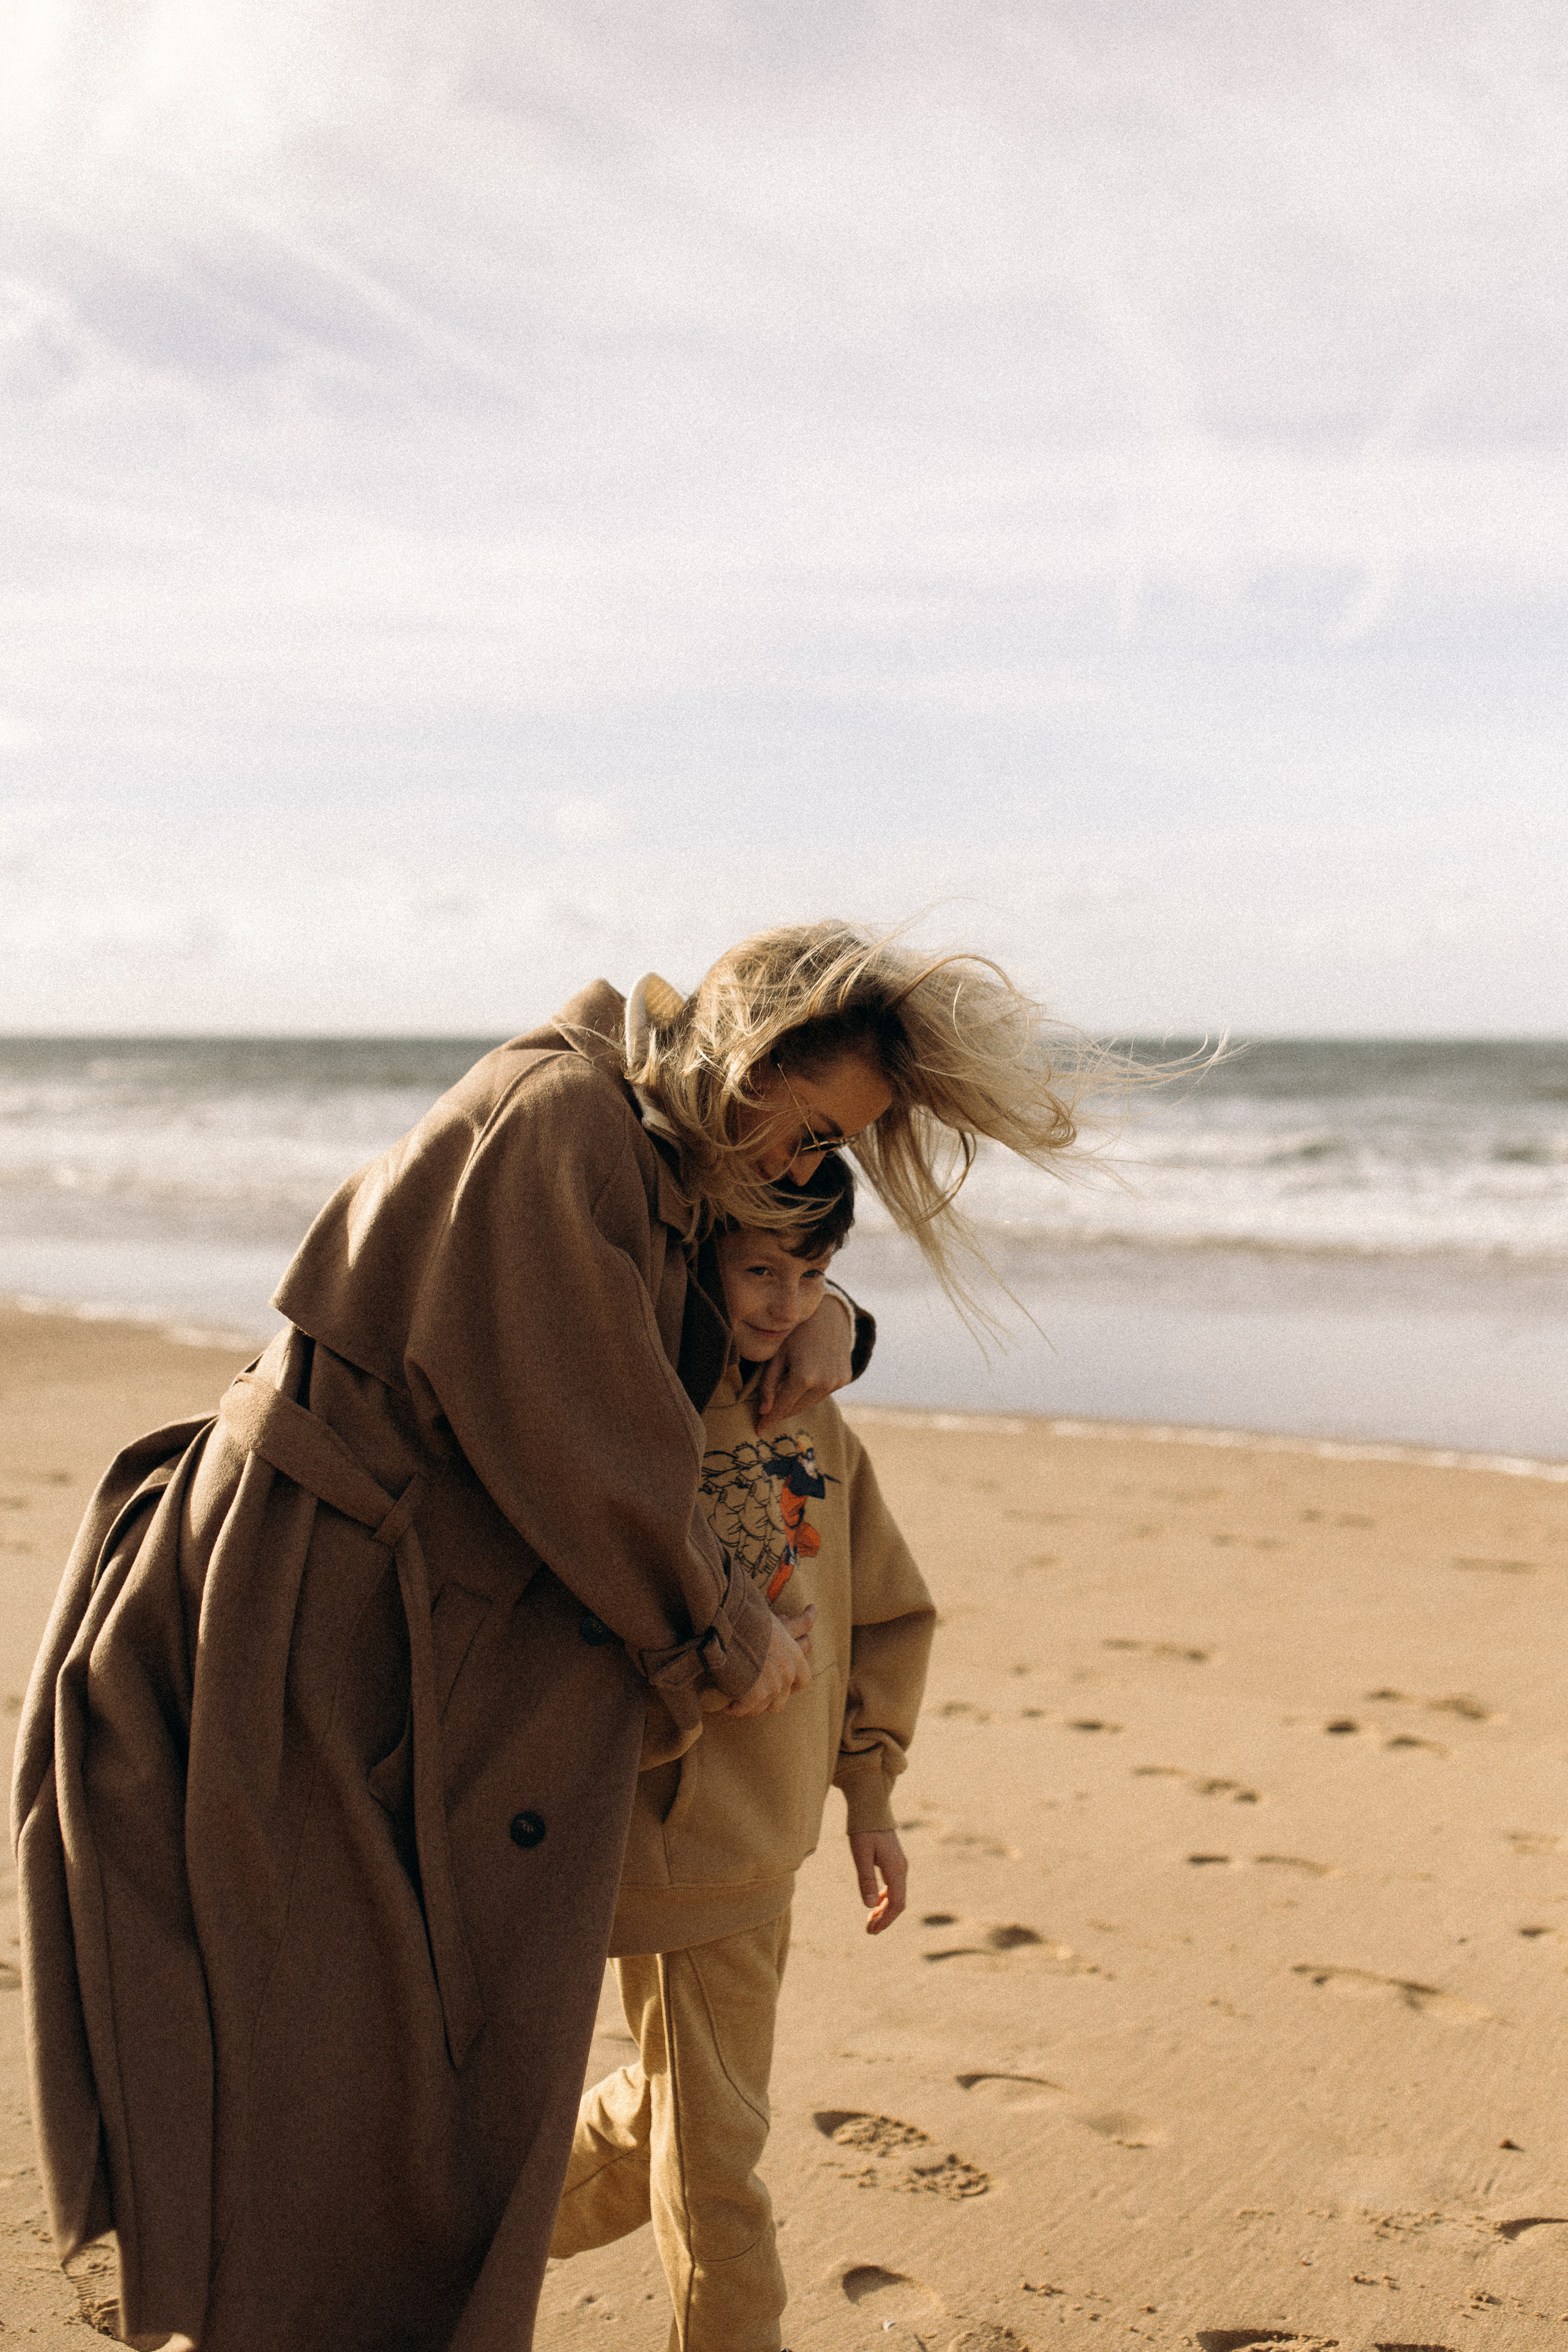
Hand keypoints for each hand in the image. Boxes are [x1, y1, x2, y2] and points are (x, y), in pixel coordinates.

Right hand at [721, 1606, 814, 1717]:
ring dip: (750, 1705)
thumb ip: (787, 1626)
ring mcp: (774, 1683)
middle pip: (781, 1701)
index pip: (803, 1680)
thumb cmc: (747, 1615)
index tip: (777, 1686)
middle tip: (750, 1696)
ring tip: (735, 1700)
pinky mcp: (757, 1693)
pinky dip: (735, 1707)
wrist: (728, 1622)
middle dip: (766, 1701)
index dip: (790, 1686)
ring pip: (763, 1707)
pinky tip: (725, 1705)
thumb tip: (801, 1613)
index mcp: (794, 1653)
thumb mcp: (773, 1619)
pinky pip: (746, 1709)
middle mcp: (788, 1670)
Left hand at [756, 1290, 853, 1432]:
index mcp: (804, 1376)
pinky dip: (811, 1392)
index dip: (769, 1420)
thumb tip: (764, 1410)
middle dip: (781, 1412)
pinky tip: (802, 1383)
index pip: (782, 1407)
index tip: (758, 1431)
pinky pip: (823, 1393)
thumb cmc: (796, 1330)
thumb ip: (769, 1384)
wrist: (829, 1313)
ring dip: (796, 1402)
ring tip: (782, 1398)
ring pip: (810, 1402)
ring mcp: (838, 1382)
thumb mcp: (777, 1354)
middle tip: (766, 1417)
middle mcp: (824, 1383)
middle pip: (797, 1407)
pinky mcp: (845, 1378)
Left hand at [849, 1829, 907, 1933]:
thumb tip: (868, 1906)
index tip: (872, 1930)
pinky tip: (873, 1902)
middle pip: (898, 1902)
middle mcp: (901, 1869)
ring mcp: (899, 1865)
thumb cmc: (864, 1830)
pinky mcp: (894, 1862)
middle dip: (884, 1918)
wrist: (871, 1807)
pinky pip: (893, 1886)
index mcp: (895, 1869)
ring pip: (896, 1895)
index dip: (886, 1920)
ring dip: (884, 1909)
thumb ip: (865, 1879)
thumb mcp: (860, 1854)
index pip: (896, 1903)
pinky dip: (884, 1898)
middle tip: (869, 1930)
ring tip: (869, 1921)